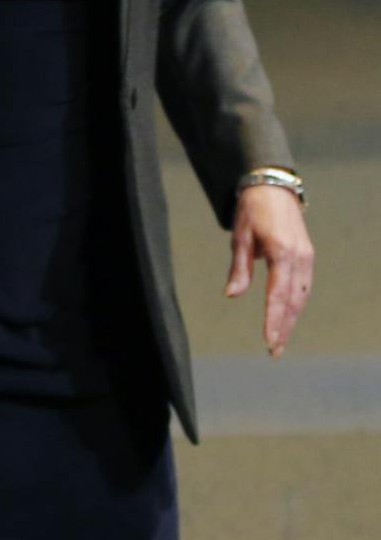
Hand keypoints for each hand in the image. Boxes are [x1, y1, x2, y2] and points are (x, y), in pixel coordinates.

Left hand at [227, 184, 312, 358]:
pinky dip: (296, 304)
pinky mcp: (307, 256)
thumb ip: (239, 268)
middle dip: (285, 327)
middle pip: (293, 300)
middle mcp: (299, 257)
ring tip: (280, 341)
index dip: (273, 318)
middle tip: (275, 351)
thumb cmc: (252, 211)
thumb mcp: (239, 236)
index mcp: (280, 251)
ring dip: (292, 319)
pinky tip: (288, 317)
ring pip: (301, 295)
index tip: (269, 339)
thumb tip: (232, 295)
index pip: (277, 294)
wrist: (273, 188)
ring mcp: (306, 257)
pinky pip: (304, 285)